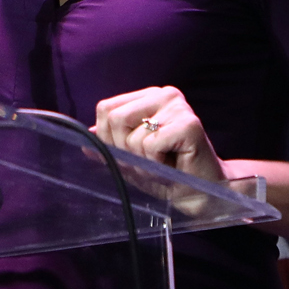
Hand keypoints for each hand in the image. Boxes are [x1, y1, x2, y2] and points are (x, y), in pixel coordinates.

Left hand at [91, 86, 225, 182]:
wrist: (203, 194)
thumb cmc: (169, 175)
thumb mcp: (132, 160)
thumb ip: (110, 147)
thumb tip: (86, 137)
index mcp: (148, 97)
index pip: (106, 108)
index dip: (108, 138)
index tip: (128, 154)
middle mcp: (164, 95)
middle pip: (115, 118)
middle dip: (123, 150)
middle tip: (146, 162)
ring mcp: (178, 107)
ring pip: (132, 136)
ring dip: (142, 161)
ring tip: (162, 165)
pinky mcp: (189, 124)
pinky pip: (151, 146)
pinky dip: (155, 163)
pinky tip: (172, 165)